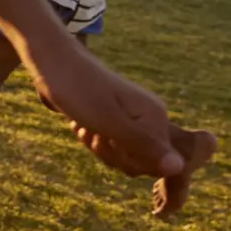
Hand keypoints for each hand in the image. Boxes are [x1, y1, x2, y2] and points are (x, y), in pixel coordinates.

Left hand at [29, 45, 183, 178]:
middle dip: (112, 155)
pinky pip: (108, 145)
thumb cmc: (78, 90)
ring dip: (98, 147)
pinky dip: (91, 139)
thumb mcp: (109, 122)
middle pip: (139, 162)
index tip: (111, 142)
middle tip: (95, 131)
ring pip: (121, 156)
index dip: (132, 162)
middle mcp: (149, 118)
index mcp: (156, 117)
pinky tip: (80, 123)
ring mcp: (132, 119)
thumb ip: (144, 145)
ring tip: (85, 125)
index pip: (159, 164)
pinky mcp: (114, 120)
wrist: (51, 62)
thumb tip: (179, 168)